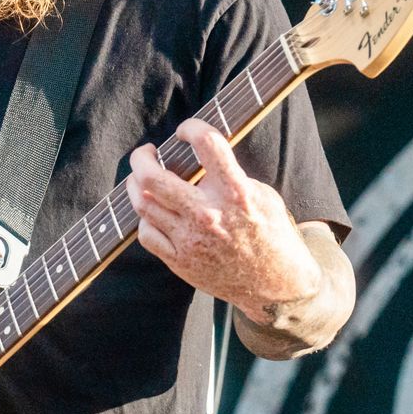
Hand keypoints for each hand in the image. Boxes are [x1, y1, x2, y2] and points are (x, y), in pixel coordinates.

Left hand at [126, 119, 323, 316]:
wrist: (276, 285)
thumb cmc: (272, 236)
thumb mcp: (263, 196)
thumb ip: (231, 175)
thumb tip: (199, 156)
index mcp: (236, 193)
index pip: (207, 144)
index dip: (191, 128)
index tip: (186, 131)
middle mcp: (208, 215)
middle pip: (152, 178)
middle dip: (141, 157)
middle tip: (146, 153)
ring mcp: (191, 241)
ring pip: (142, 204)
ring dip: (135, 184)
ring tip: (141, 178)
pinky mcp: (181, 262)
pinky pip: (146, 234)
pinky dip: (145, 218)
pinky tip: (153, 212)